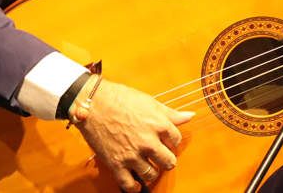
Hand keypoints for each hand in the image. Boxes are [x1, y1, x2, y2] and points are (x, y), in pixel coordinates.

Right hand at [73, 77, 194, 191]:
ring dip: (152, 173)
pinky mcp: (116, 163)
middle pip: (168, 161)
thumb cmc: (121, 98)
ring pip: (151, 174)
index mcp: (159, 125)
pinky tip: (136, 183)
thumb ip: (171, 113)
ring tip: (149, 168)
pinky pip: (129, 184)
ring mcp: (132, 154)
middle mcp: (148, 142)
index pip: (177, 140)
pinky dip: (134, 187)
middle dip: (167, 160)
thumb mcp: (150, 102)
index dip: (172, 140)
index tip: (166, 141)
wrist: (93, 103)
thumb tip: (190, 116)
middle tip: (162, 158)